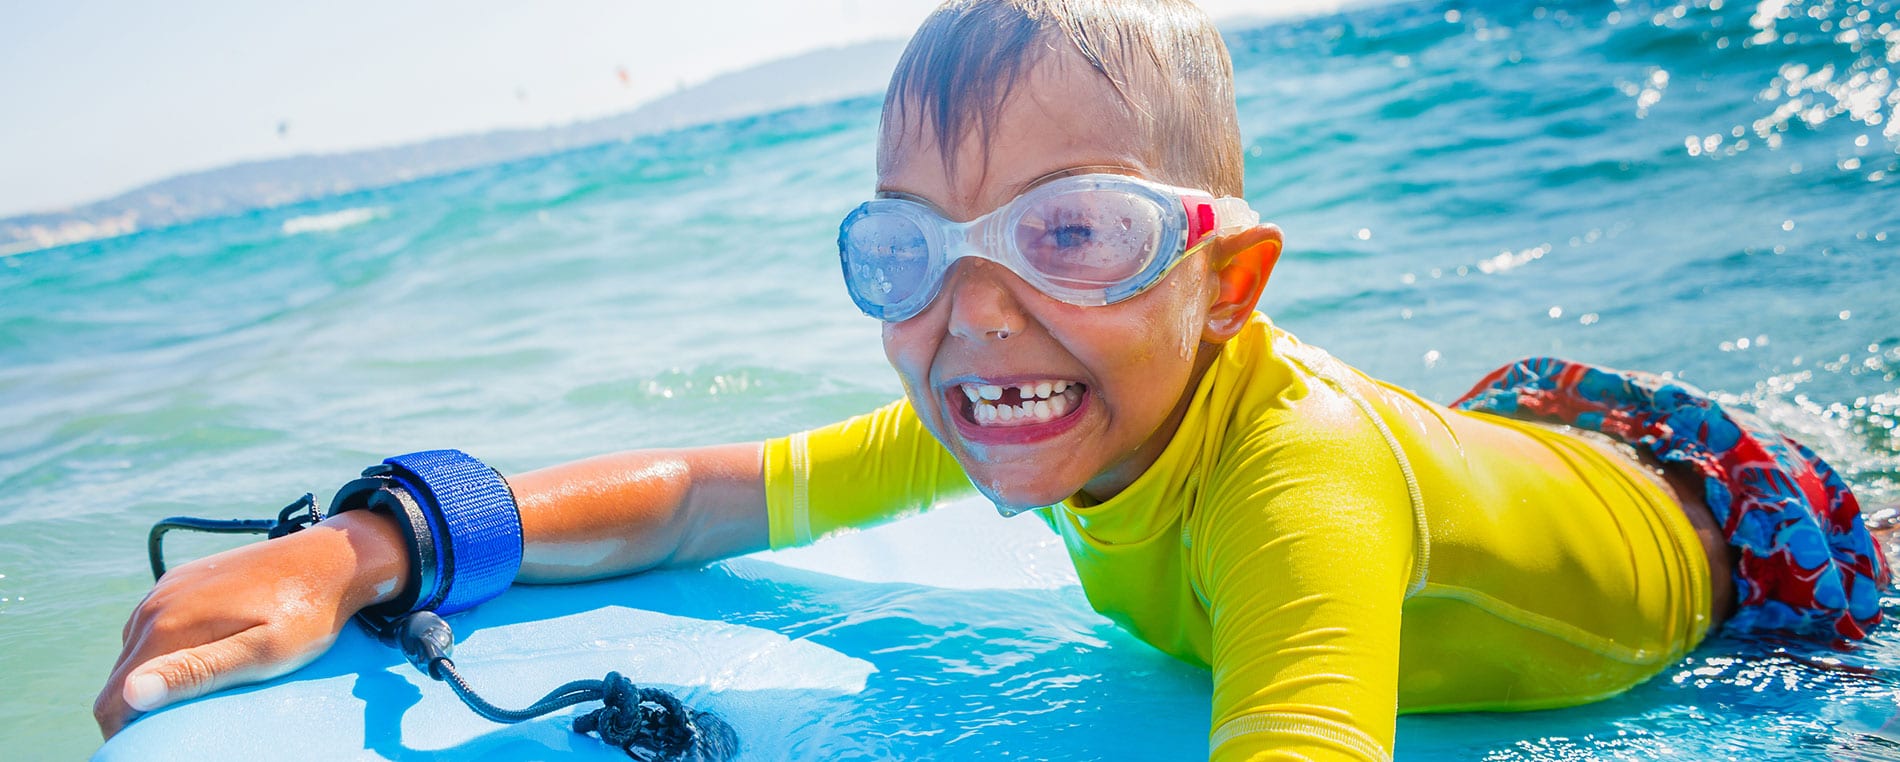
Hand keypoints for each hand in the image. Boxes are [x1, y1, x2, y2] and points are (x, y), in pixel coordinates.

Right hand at [95, 510, 407, 737]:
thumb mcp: (261, 653)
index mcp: (168, 626)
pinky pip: (154, 624)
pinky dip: (163, 649)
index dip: (125, 730)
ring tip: (192, 694)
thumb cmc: (306, 614)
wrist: (332, 559)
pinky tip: (197, 658)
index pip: (115, 697)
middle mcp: (156, 604)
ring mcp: (168, 587)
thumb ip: (197, 672)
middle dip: (138, 705)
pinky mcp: (184, 579)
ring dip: (151, 676)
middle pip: (121, 675)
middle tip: (182, 722)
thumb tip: (132, 693)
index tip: (157, 742)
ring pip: (134, 650)